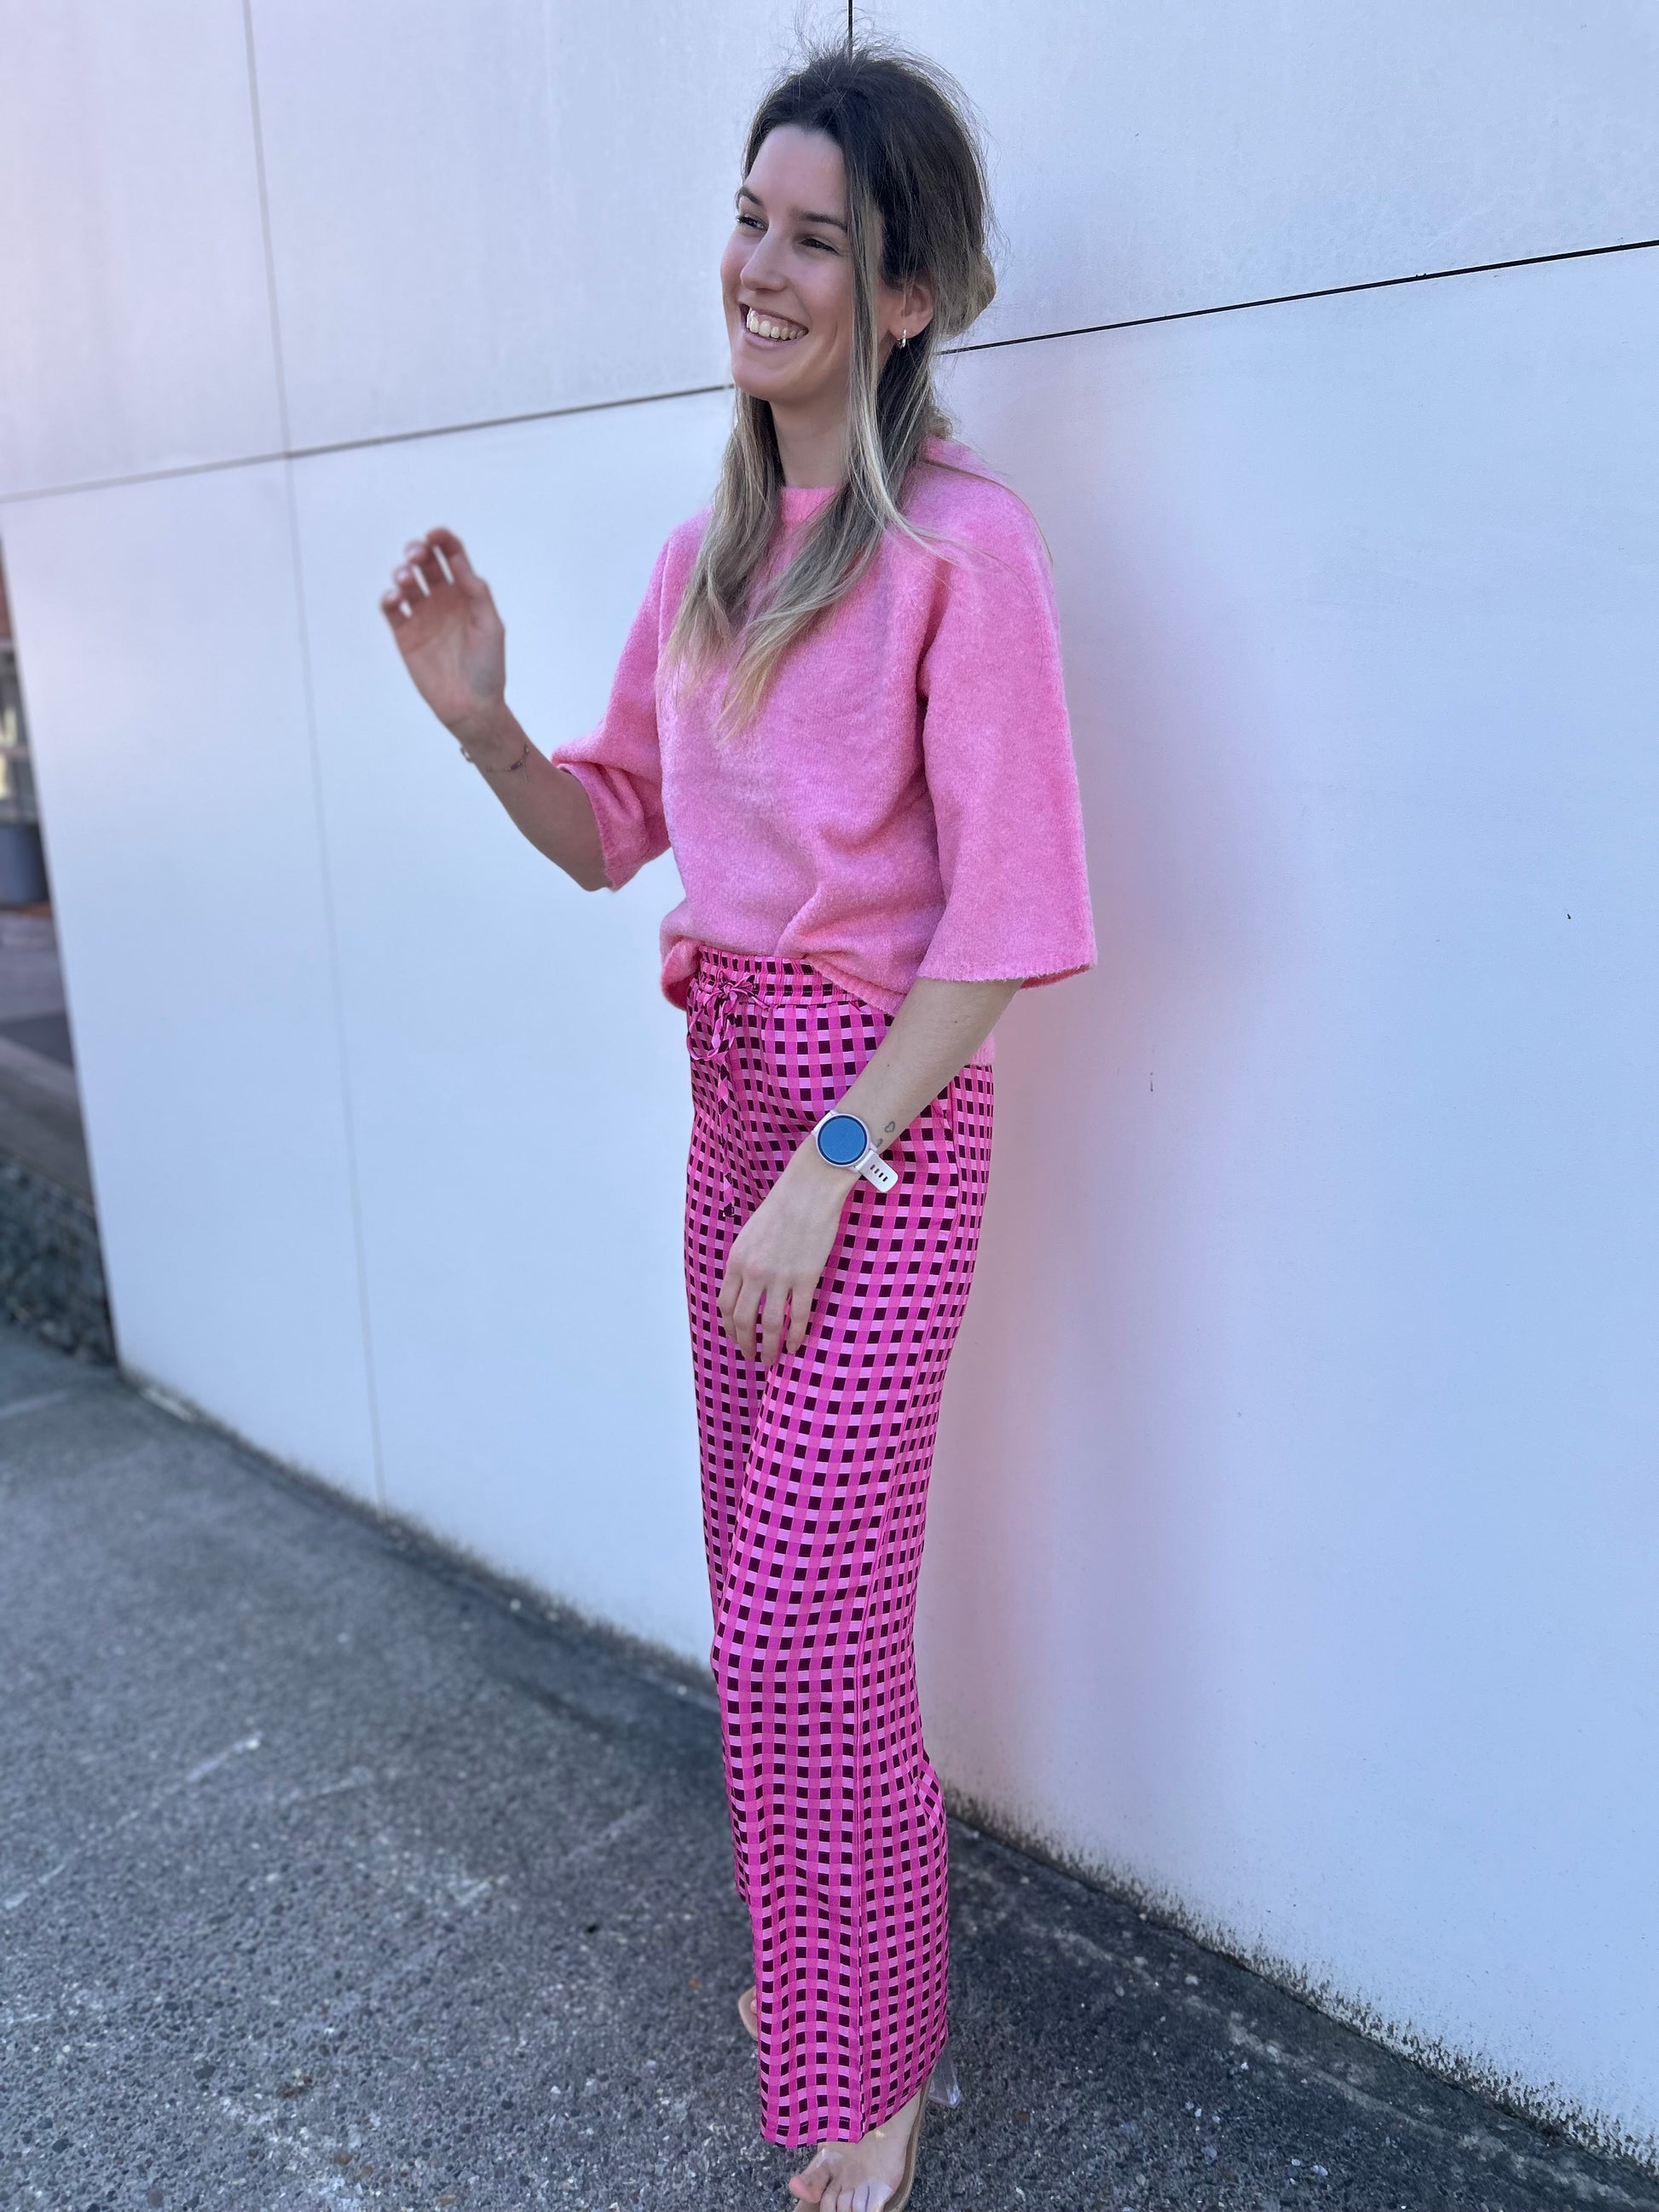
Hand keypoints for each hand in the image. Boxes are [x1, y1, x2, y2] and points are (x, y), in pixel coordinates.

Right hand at [379, 526, 513, 758]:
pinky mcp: (405, 635)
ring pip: (406, 583)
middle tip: (416, 556)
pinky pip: (391, 610)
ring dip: (402, 573)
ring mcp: (422, 617)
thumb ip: (476, 593)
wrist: (472, 706)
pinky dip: (389, 598)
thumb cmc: (488, 667)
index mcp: (465, 594)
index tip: (434, 536)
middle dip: (419, 552)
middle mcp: (442, 600)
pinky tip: (394, 598)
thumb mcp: (490, 626)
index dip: (443, 541)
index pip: (452, 557)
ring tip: (404, 579)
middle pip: (426, 564)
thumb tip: (461, 562)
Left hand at [719, 1147, 853, 1366]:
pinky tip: (795, 1346)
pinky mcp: (805, 1278)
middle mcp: (753, 1272)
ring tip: (773, 1359)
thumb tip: (747, 1287)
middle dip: (745, 1343)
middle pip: (743, 1320)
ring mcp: (779, 1277)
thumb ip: (746, 1261)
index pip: (726, 1304)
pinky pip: (798, 1316)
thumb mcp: (751, 1234)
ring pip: (770, 1325)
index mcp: (736, 1260)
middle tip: (751, 1356)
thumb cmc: (783, 1206)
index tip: (736, 1336)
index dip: (729, 1326)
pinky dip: (795, 1336)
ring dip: (770, 1348)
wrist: (809, 1190)